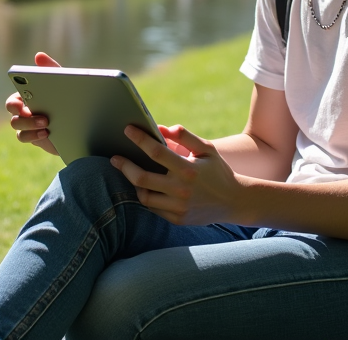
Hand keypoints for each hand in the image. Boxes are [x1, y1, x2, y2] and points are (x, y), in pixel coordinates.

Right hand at [5, 51, 59, 155]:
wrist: (81, 118)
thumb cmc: (66, 95)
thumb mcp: (61, 81)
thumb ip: (50, 68)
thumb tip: (39, 55)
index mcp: (26, 98)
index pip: (13, 101)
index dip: (13, 103)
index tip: (20, 104)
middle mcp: (24, 112)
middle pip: (12, 115)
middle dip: (20, 114)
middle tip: (29, 113)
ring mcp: (28, 126)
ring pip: (17, 127)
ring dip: (29, 124)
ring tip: (46, 122)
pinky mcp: (35, 137)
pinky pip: (25, 137)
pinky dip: (33, 135)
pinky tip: (46, 132)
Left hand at [111, 124, 242, 225]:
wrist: (233, 202)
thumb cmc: (217, 171)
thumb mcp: (206, 149)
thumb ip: (185, 136)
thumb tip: (162, 128)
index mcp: (188, 169)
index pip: (156, 152)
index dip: (139, 139)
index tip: (127, 129)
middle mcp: (181, 190)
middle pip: (142, 178)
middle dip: (125, 166)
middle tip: (114, 157)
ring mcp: (178, 207)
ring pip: (144, 196)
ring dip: (133, 182)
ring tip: (128, 171)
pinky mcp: (176, 219)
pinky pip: (153, 208)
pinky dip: (145, 196)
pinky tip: (142, 186)